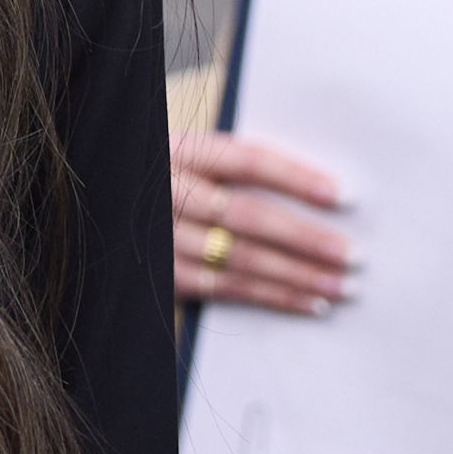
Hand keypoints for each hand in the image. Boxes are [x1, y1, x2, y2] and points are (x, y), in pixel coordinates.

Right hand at [173, 129, 349, 316]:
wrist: (99, 203)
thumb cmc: (162, 177)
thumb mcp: (188, 154)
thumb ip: (234, 166)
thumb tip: (315, 187)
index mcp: (181, 151)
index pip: (248, 160)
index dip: (297, 177)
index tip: (343, 195)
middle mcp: (170, 193)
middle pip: (249, 216)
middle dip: (307, 238)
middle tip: (353, 254)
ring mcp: (164, 237)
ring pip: (242, 258)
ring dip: (299, 275)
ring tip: (342, 285)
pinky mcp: (165, 275)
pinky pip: (228, 289)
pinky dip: (274, 297)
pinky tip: (310, 303)